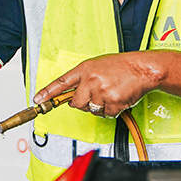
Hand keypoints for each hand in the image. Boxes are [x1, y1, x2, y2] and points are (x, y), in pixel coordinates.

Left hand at [35, 53, 163, 117]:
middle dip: (84, 103)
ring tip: (111, 93)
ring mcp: (100, 91)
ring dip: (100, 106)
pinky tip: (118, 98)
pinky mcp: (112, 102)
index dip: (48, 92)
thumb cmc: (122, 66)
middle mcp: (90, 80)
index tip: (37, 100)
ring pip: (91, 110)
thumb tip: (74, 94)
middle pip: (76, 103)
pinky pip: (106, 114)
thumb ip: (84, 78)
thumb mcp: (98, 66)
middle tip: (97, 95)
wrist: (142, 68)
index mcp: (85, 69)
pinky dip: (112, 110)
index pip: (61, 82)